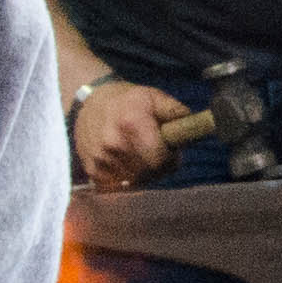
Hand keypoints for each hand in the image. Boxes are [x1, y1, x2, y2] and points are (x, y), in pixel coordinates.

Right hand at [70, 79, 184, 188]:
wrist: (88, 105)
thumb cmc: (127, 102)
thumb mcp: (153, 96)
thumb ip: (175, 110)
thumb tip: (193, 125)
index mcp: (132, 123)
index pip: (160, 159)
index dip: (170, 159)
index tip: (170, 152)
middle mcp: (114, 144)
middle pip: (149, 173)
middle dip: (158, 167)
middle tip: (156, 154)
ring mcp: (101, 160)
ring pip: (135, 181)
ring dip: (143, 174)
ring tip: (140, 156)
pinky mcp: (92, 171)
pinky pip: (119, 186)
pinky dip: (126, 178)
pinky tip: (125, 163)